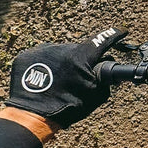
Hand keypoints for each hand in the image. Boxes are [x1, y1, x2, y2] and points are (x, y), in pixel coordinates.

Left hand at [5, 27, 127, 127]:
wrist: (33, 117)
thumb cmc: (67, 108)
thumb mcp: (95, 95)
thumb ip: (104, 79)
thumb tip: (107, 70)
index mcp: (80, 57)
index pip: (102, 41)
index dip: (114, 35)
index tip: (121, 31)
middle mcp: (61, 48)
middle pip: (78, 50)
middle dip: (80, 61)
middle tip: (77, 78)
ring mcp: (42, 51)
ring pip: (58, 53)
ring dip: (62, 63)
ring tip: (57, 82)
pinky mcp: (26, 57)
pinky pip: (41, 57)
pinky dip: (45, 66)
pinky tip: (45, 81)